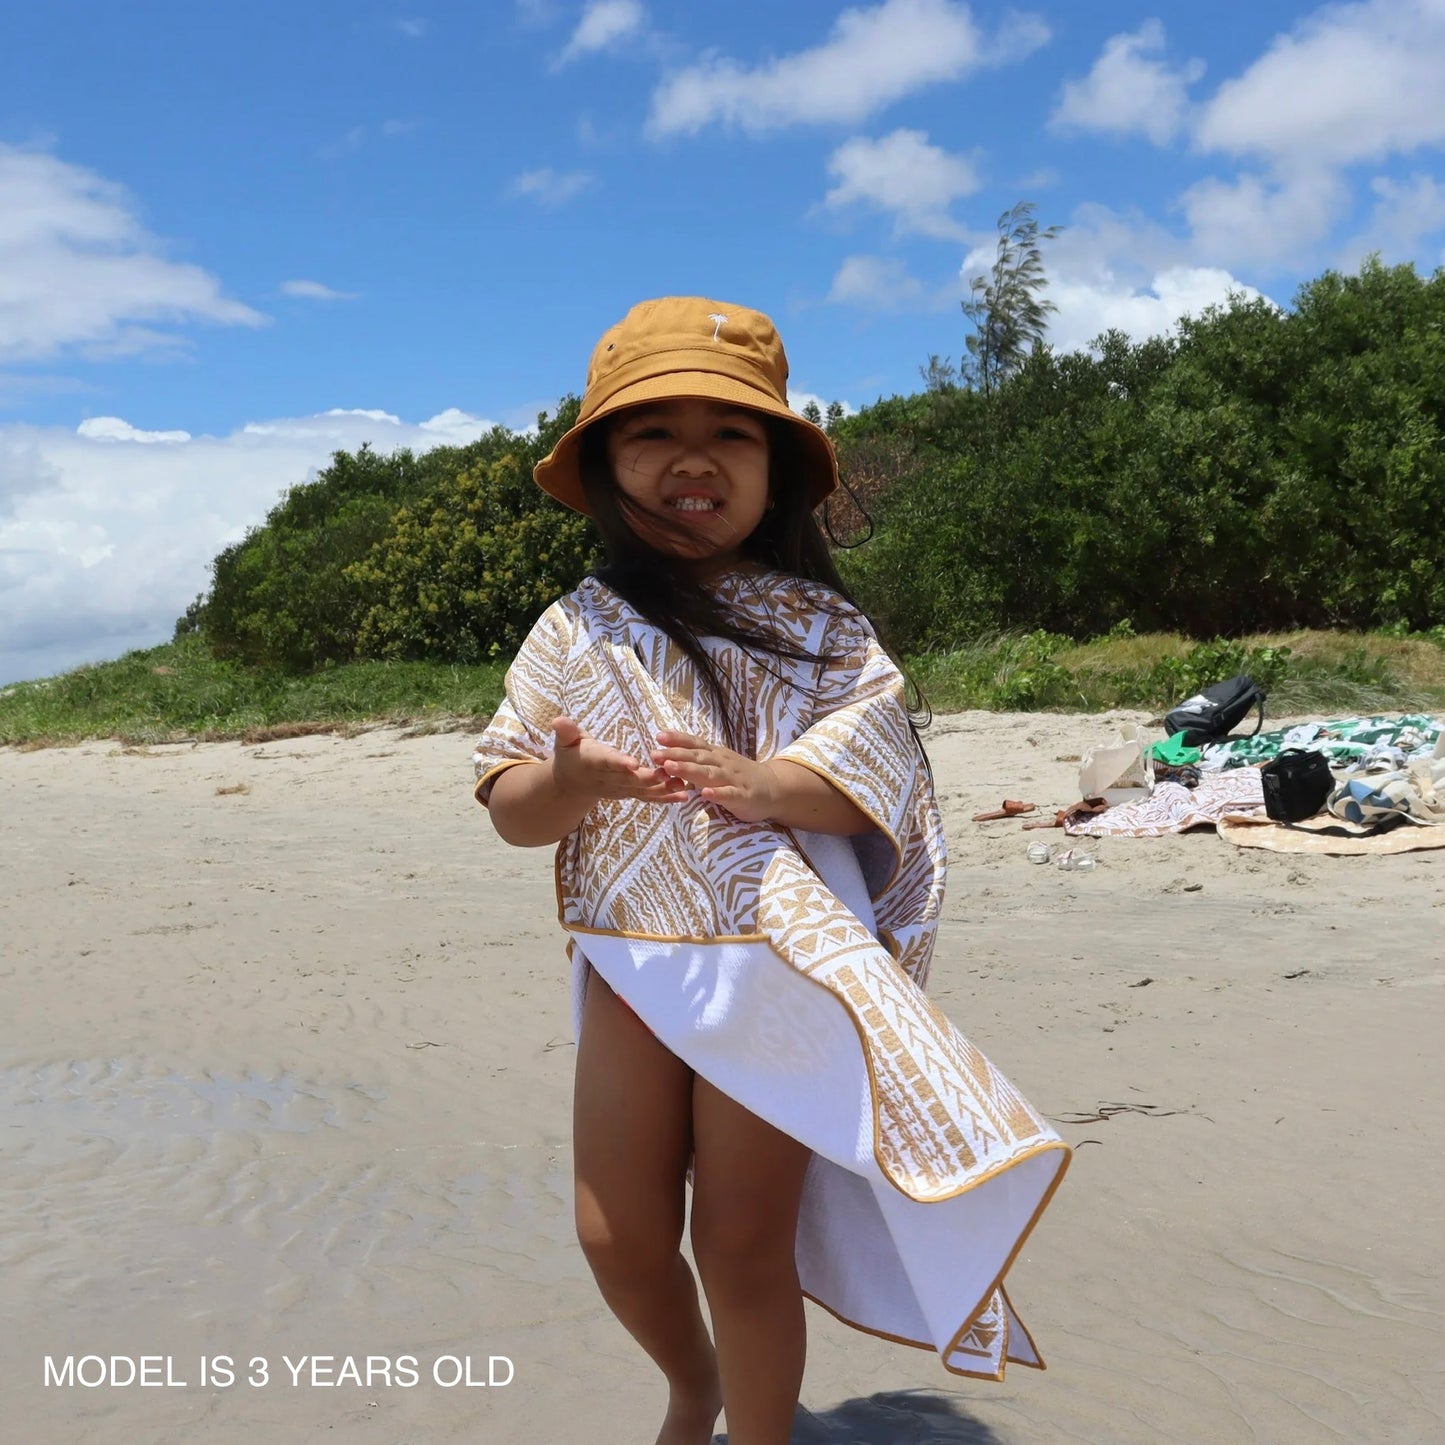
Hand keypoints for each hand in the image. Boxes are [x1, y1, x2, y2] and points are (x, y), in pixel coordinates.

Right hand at [551, 717, 689, 805]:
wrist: (571, 784)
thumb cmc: (571, 754)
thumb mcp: (565, 741)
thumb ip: (565, 731)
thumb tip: (557, 720)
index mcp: (593, 762)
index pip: (607, 762)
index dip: (620, 763)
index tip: (634, 764)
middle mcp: (608, 779)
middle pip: (630, 780)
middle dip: (649, 778)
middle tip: (668, 772)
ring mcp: (620, 789)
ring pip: (643, 791)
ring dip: (663, 789)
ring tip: (683, 785)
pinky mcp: (630, 794)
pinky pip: (648, 798)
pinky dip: (666, 798)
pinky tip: (685, 797)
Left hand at [649, 730, 780, 822]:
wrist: (774, 789)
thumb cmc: (740, 776)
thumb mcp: (718, 764)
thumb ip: (697, 761)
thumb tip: (669, 756)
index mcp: (715, 755)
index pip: (695, 744)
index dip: (677, 739)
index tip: (658, 736)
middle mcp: (723, 763)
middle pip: (697, 757)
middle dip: (675, 755)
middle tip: (655, 754)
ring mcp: (733, 778)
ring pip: (709, 773)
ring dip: (688, 770)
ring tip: (670, 768)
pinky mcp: (743, 796)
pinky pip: (729, 794)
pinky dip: (717, 793)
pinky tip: (705, 794)